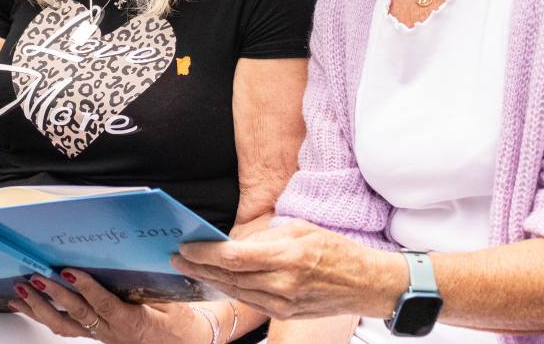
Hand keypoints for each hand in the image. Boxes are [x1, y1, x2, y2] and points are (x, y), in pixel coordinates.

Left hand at [8, 269, 211, 342]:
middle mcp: (110, 331)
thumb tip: (133, 259)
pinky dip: (41, 315)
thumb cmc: (176, 323)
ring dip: (39, 308)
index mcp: (131, 322)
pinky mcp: (92, 334)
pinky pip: (63, 327)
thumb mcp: (170, 303)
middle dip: (53, 295)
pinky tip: (25, 305)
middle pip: (77, 315)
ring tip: (20, 292)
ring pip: (63, 325)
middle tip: (35, 278)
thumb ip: (148, 286)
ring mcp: (98, 335)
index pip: (104, 304)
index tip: (70, 271)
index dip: (86, 288)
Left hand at [172, 220, 403, 320]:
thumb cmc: (335, 250)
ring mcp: (283, 304)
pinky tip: (216, 281)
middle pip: (229, 277)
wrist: (366, 284)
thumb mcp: (302, 228)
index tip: (186, 246)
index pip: (234, 257)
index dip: (205, 253)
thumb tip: (234, 242)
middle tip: (177, 257)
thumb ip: (267, 236)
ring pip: (235, 292)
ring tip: (190, 268)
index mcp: (288, 257)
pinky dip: (229, 290)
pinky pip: (249, 301)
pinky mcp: (284, 315)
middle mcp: (283, 284)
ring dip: (209, 280)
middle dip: (199, 267)